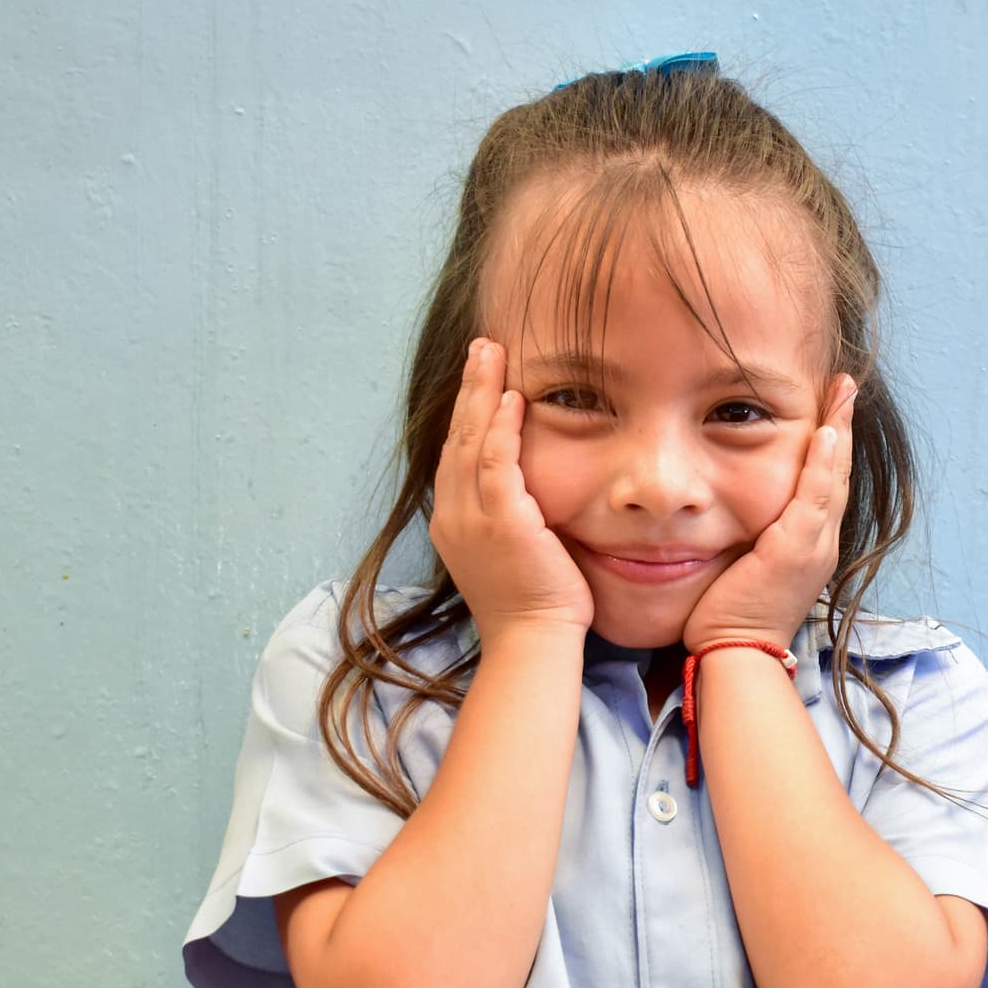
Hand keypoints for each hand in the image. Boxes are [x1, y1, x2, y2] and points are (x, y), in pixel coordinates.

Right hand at [428, 338, 592, 650]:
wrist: (532, 641)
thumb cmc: (534, 605)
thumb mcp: (511, 553)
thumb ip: (510, 516)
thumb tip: (529, 490)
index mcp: (453, 523)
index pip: (455, 453)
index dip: (465, 411)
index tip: (479, 376)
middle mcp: (453, 516)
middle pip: (455, 436)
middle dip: (468, 388)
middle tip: (481, 346)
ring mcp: (472, 519)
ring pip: (470, 440)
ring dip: (481, 392)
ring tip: (491, 353)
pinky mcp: (501, 522)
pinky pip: (496, 462)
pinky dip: (501, 428)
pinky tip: (512, 397)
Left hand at [684, 376, 857, 652]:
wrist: (734, 654)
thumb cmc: (726, 619)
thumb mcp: (742, 569)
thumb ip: (746, 538)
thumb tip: (725, 514)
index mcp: (809, 549)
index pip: (825, 487)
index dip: (830, 448)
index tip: (830, 411)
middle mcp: (821, 545)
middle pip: (838, 475)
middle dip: (842, 427)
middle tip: (845, 385)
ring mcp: (813, 547)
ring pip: (834, 478)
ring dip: (839, 432)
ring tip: (842, 392)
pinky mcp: (796, 550)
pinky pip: (816, 496)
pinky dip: (823, 463)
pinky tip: (825, 431)